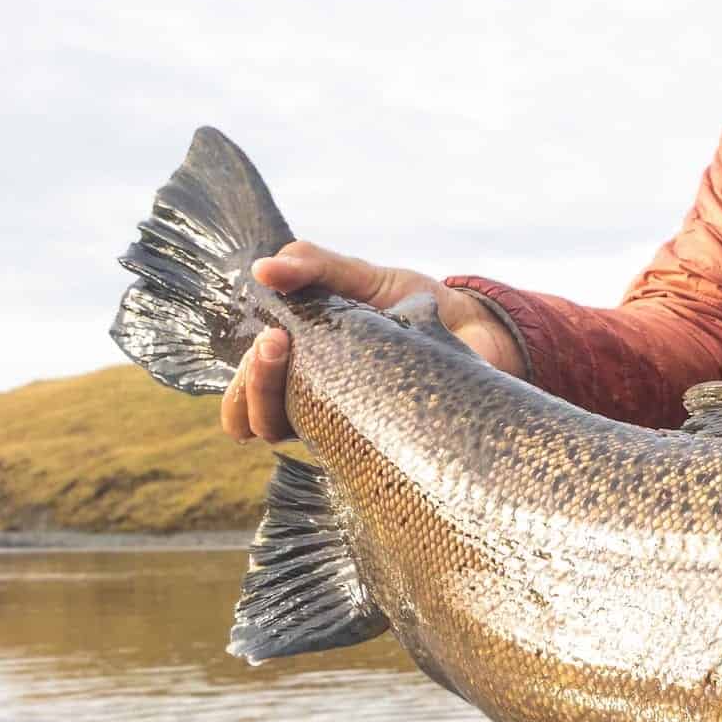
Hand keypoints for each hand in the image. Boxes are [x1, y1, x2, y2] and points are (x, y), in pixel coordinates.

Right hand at [219, 241, 524, 443]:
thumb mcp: (363, 277)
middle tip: (275, 344)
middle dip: (255, 388)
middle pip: (262, 422)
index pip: (249, 398)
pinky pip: (355, 454)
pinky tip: (359, 397)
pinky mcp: (392, 441)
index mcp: (303, 372)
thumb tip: (263, 269)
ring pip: (297, 439)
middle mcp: (320, 408)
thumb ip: (316, 267)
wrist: (481, 329)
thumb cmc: (414, 305)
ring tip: (294, 359)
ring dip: (279, 406)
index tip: (267, 340)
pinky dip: (345, 429)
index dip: (240, 386)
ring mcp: (354, 430)